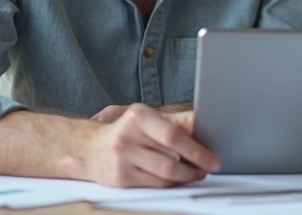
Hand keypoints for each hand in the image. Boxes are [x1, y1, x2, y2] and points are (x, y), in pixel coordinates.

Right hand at [84, 103, 219, 187]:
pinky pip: (155, 184)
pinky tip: (179, 179)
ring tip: (197, 173)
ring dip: (187, 177)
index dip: (197, 148)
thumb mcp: (146, 118)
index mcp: (138, 116)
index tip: (213, 156)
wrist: (87, 148)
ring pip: (165, 174)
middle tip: (211, 167)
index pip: (174, 134)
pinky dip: (172, 184)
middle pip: (171, 156)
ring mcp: (123, 159)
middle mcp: (128, 136)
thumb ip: (175, 121)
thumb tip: (205, 123)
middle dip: (196, 164)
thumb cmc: (124, 132)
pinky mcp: (121, 178)